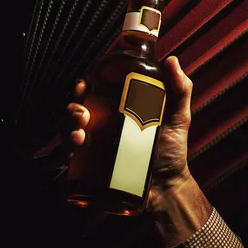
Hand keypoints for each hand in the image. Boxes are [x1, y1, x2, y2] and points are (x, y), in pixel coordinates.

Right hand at [63, 55, 195, 210]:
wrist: (167, 187)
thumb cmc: (172, 149)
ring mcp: (97, 142)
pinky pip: (70, 153)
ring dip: (68, 125)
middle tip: (82, 111)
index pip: (98, 87)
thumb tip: (171, 60)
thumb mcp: (179, 116)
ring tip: (80, 132)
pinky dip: (67, 148)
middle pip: (79, 105)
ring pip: (70, 127)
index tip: (86, 82)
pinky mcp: (91, 164)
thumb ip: (180, 88)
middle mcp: (105, 122)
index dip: (87, 81)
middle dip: (74, 104)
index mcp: (122, 106)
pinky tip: (77, 147)